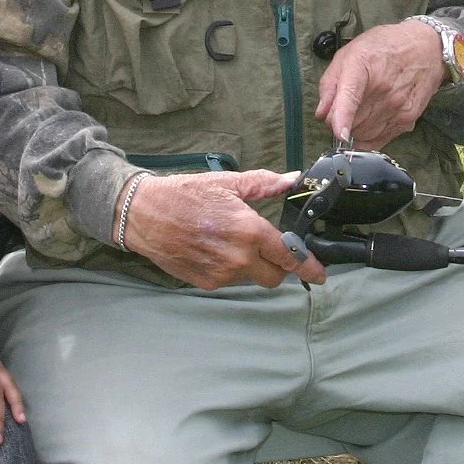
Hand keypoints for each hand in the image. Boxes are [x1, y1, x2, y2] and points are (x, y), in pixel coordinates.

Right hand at [122, 169, 326, 289]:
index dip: (308, 267)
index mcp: (249, 231)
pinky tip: (214, 249)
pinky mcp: (205, 283)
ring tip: (229, 241)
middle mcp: (238, 258)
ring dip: (250, 265)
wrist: (143, 215)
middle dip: (277, 266)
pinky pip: (229, 280)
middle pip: (275, 276)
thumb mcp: (227, 183)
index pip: (289, 257)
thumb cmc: (185, 194)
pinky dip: (229, 268)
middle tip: (268, 249)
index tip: (320, 274)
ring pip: (251, 278)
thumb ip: (264, 184)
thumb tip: (292, 180)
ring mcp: (221, 274)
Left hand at [316, 19, 446, 148]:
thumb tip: (322, 113)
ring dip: (355, 128)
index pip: (351, 97)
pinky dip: (369, 136)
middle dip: (340, 120)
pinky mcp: (408, 119)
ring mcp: (398, 106)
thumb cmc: (385, 47)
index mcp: (364, 67)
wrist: (426, 48)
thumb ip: (330, 83)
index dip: (343, 118)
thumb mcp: (349, 54)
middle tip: (345, 104)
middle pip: (351, 122)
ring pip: (364, 134)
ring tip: (362, 107)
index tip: (340, 134)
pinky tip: (371, 119)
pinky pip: (380, 140)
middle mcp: (383, 89)